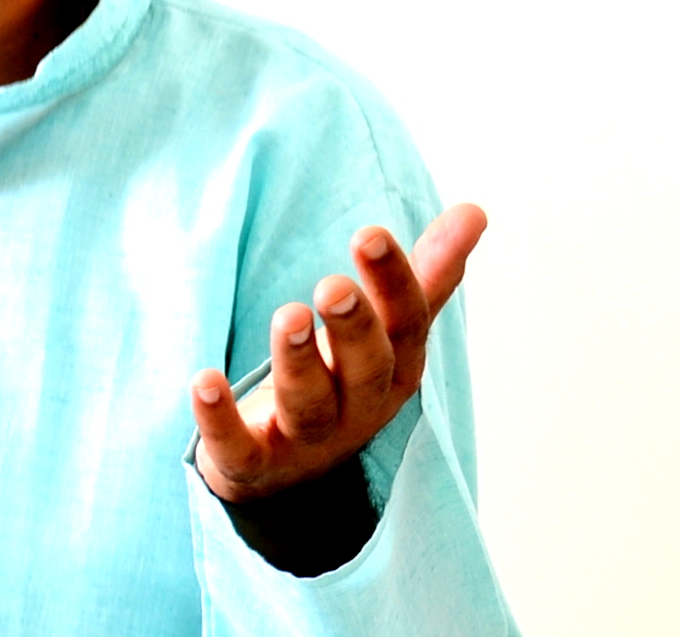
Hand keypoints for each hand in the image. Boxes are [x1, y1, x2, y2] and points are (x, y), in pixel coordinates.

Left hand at [191, 202, 486, 502]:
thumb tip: (476, 210)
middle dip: (352, 329)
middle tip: (332, 286)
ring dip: (298, 364)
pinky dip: (220, 419)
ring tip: (287, 317)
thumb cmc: (346, 379)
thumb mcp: (388, 330)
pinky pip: (239, 448)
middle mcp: (358, 406)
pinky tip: (203, 380)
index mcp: (394, 367)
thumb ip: (426, 273)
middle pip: (364, 370)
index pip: (404, 324)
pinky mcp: (254, 463)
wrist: (291, 470)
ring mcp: (307, 440)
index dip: (392, 282)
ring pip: (309, 406)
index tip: (369, 234)